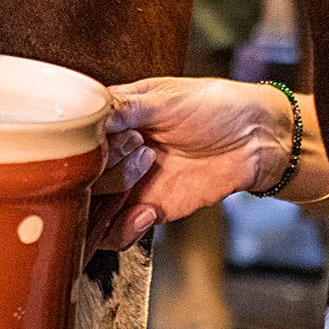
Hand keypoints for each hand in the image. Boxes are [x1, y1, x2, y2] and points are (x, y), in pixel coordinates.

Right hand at [86, 77, 290, 254]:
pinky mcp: (148, 209)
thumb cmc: (216, 106)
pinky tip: (147, 212)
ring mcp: (129, 184)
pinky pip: (117, 233)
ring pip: (89, 210)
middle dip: (105, 166)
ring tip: (145, 172)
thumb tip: (90, 113)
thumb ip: (126, 106)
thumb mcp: (168, 96)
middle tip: (140, 148)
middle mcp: (114, 153)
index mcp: (113, 119)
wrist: (256, 139)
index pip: (72, 137)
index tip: (107, 136)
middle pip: (77, 177)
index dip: (82, 142)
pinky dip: (123, 229)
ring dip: (110, 199)